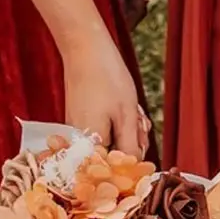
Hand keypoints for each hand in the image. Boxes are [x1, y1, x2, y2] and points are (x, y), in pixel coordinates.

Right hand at [60, 37, 148, 157]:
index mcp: (90, 144)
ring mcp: (79, 129)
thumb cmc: (107, 79)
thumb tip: (133, 169)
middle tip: (138, 120)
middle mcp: (79, 141)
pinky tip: (124, 105)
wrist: (85, 48)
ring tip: (131, 108)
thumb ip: (129, 147)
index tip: (140, 141)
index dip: (134, 157)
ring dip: (129, 127)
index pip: (116, 169)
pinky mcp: (80, 119)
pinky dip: (119, 119)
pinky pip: (106, 127)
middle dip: (133, 139)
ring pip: (114, 139)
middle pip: (116, 154)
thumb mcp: (126, 115)